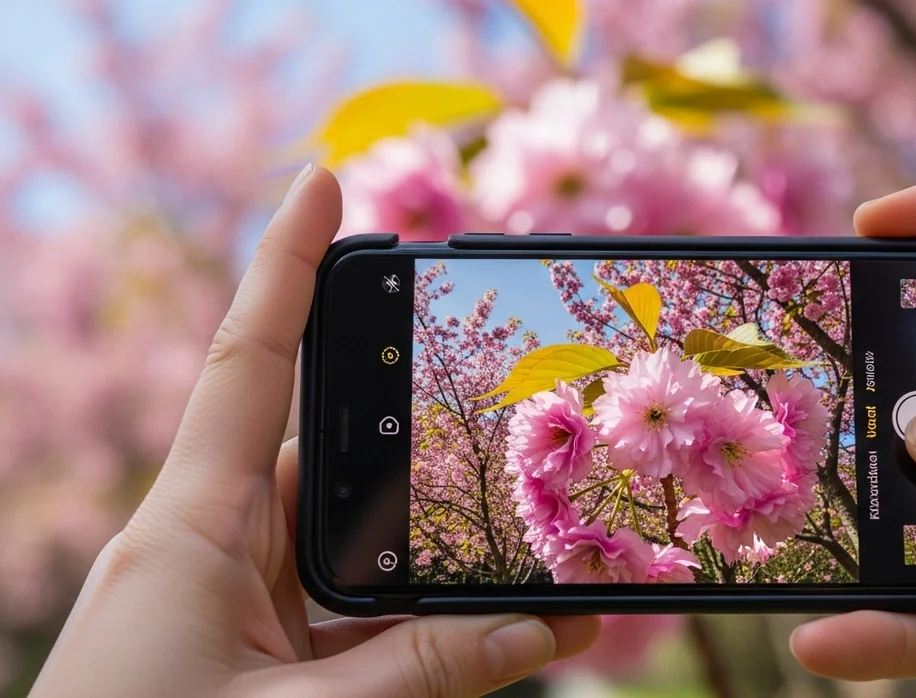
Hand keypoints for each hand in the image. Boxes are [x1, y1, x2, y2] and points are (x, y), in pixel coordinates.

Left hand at [31, 166, 599, 697]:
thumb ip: (427, 674)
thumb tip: (547, 628)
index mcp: (192, 531)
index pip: (251, 363)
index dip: (285, 263)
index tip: (325, 176)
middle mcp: (209, 549)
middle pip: (331, 461)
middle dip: (416, 442)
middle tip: (508, 420)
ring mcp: (227, 605)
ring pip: (347, 545)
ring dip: (425, 553)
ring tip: (521, 559)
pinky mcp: (246, 654)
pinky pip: (339, 610)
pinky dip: (405, 618)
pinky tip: (472, 635)